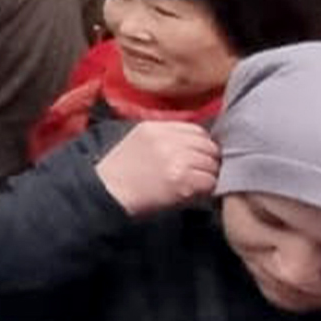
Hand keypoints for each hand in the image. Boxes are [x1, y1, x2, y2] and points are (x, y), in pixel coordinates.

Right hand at [94, 120, 220, 217]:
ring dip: (208, 174)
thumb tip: (197, 142)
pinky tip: (193, 191)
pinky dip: (206, 188)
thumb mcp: (138, 140)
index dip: (201, 144)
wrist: (108, 192)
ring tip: (195, 182)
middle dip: (208, 159)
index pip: (197, 130)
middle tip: (199, 171)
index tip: (197, 155)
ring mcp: (175, 160)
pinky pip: (210, 181)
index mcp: (155, 128)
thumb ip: (165, 136)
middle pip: (208, 146)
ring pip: (212, 164)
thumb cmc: (123, 170)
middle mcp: (167, 141)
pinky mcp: (181, 181)